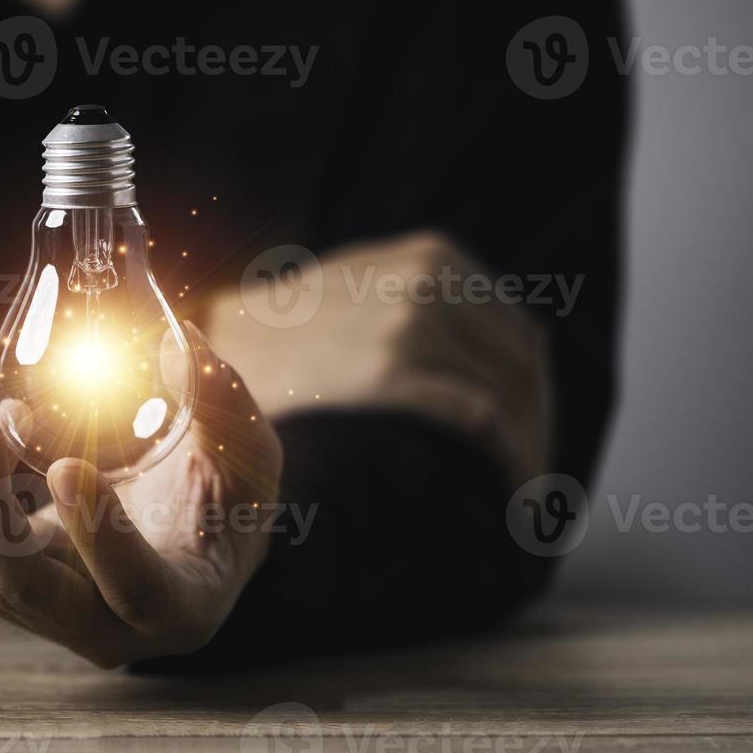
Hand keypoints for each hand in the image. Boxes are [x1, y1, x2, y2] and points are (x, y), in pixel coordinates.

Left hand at [0, 328, 282, 667]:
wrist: (188, 534)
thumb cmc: (227, 496)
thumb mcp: (246, 452)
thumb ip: (224, 402)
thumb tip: (182, 340)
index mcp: (180, 609)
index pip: (135, 590)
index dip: (99, 535)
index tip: (67, 465)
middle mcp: (105, 631)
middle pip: (21, 589)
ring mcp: (47, 615)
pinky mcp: (7, 587)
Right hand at [201, 230, 551, 487]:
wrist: (214, 344)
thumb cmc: (286, 333)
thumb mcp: (365, 285)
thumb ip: (428, 301)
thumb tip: (491, 356)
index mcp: (434, 256)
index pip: (518, 334)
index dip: (536, 395)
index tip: (533, 439)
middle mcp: (432, 280)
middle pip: (523, 367)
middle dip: (538, 427)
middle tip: (534, 480)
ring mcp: (413, 322)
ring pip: (511, 397)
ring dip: (529, 451)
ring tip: (523, 496)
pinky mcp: (392, 370)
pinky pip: (483, 419)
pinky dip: (510, 459)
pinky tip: (510, 494)